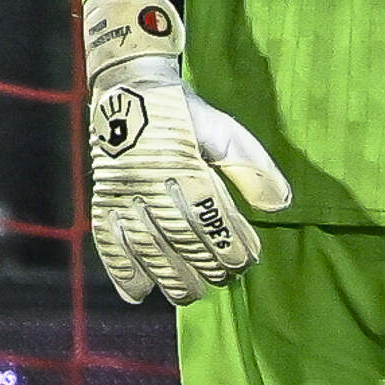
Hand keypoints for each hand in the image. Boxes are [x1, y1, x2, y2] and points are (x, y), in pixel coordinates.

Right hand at [82, 0, 291, 304]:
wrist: (130, 88)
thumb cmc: (185, 115)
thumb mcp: (226, 133)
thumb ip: (254, 170)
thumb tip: (281, 205)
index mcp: (186, 162)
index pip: (212, 216)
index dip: (232, 244)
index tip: (247, 261)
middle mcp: (152, 180)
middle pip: (181, 236)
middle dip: (206, 265)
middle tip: (223, 280)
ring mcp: (124, 192)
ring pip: (147, 246)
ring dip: (169, 277)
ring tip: (189, 295)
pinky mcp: (102, 199)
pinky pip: (108, 241)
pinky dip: (121, 271)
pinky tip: (139, 294)